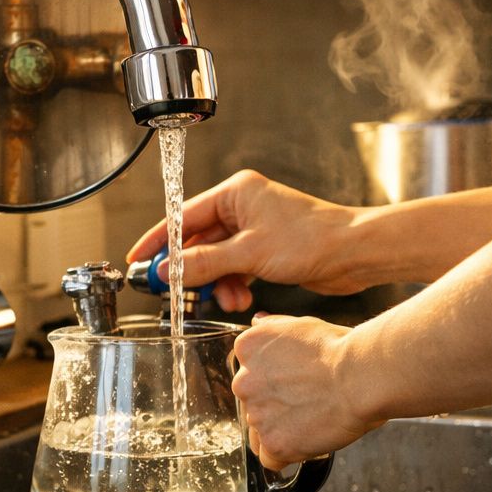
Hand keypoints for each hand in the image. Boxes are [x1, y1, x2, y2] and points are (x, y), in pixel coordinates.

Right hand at [126, 170, 363, 312]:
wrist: (353, 254)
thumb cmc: (311, 239)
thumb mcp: (249, 253)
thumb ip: (205, 262)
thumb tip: (168, 270)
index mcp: (236, 193)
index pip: (183, 216)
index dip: (159, 240)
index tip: (138, 259)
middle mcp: (243, 207)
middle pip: (199, 241)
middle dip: (193, 270)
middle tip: (178, 292)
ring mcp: (255, 229)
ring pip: (217, 259)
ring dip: (218, 283)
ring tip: (229, 299)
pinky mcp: (266, 250)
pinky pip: (236, 268)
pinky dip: (235, 285)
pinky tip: (244, 298)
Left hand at [232, 314, 378, 468]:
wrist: (361, 377)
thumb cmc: (341, 350)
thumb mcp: (302, 325)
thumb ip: (275, 327)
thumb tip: (259, 321)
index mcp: (248, 349)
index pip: (249, 371)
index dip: (273, 380)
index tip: (294, 382)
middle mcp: (243, 382)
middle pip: (252, 402)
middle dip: (275, 405)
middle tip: (308, 401)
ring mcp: (257, 415)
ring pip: (261, 431)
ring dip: (282, 429)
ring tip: (313, 419)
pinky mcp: (274, 444)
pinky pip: (271, 458)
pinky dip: (287, 454)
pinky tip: (307, 441)